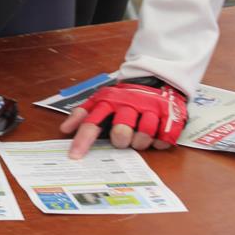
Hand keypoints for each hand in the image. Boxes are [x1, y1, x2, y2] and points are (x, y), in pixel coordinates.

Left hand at [60, 78, 187, 158]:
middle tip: (122, 140)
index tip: (75, 156)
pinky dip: (160, 141)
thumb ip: (83, 113)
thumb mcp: (102, 100)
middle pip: (121, 131)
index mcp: (110, 101)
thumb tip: (64, 129)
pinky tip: (156, 135)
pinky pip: (164, 137)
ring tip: (139, 138)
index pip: (92, 121)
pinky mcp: (170, 115)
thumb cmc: (125, 97)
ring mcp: (151, 109)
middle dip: (120, 140)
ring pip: (144, 134)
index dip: (83, 139)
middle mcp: (129, 104)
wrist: (156, 78)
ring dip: (141, 142)